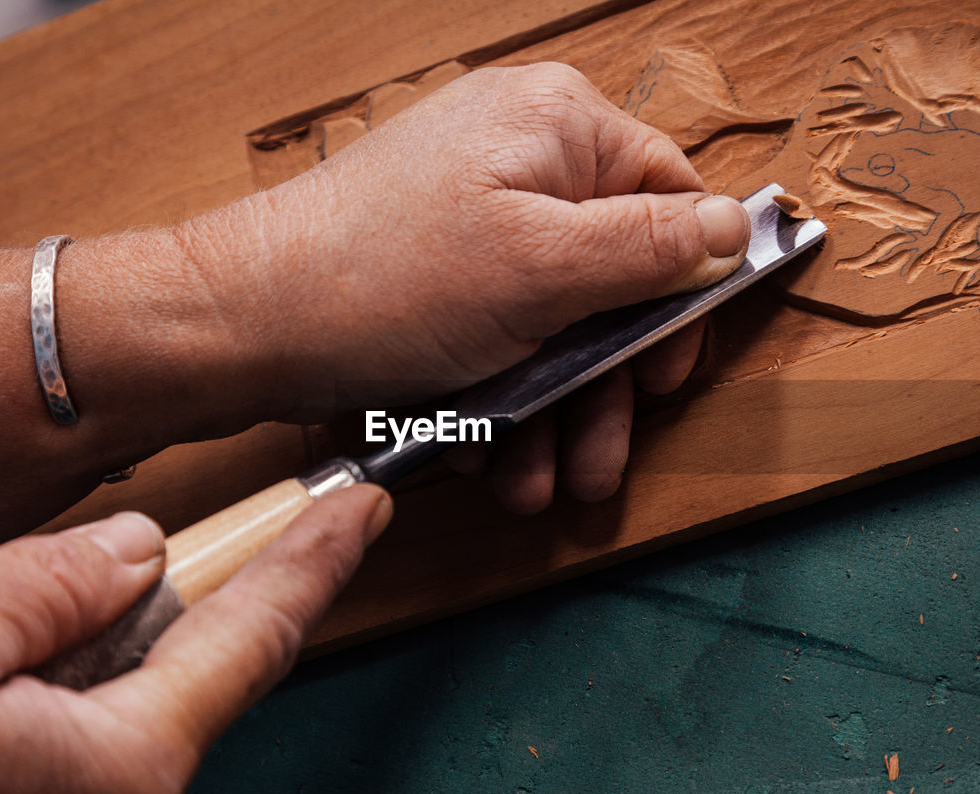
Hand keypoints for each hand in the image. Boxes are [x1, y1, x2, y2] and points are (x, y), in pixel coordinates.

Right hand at [0, 490, 390, 793]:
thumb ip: (55, 582)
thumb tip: (137, 552)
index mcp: (127, 764)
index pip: (255, 636)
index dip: (316, 560)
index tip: (365, 509)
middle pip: (213, 659)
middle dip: (245, 579)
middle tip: (293, 512)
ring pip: (149, 682)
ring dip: (148, 618)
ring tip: (108, 575)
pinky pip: (98, 710)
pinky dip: (93, 655)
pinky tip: (48, 632)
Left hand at [182, 62, 749, 511]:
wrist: (244, 325)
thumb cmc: (385, 280)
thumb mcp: (546, 268)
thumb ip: (652, 250)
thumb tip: (735, 229)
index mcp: (559, 126)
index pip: (671, 198)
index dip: (684, 293)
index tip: (669, 371)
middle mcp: (519, 158)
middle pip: (611, 277)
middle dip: (605, 383)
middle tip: (600, 458)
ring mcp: (473, 212)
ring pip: (554, 318)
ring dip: (553, 409)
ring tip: (539, 480)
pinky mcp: (437, 264)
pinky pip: (498, 328)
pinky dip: (501, 391)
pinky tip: (488, 450)